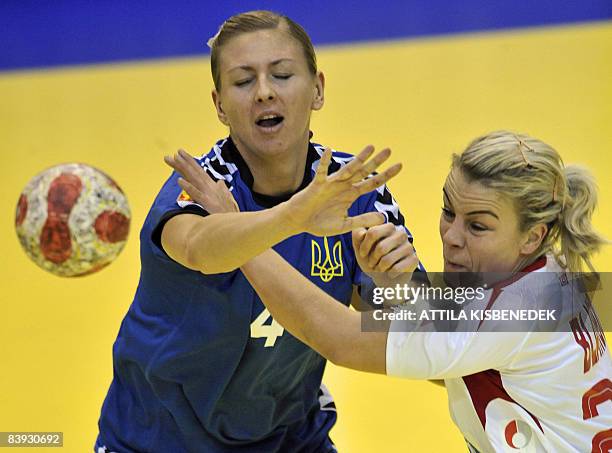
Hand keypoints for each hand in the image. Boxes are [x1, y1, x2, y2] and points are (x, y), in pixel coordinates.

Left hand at [164, 149, 238, 213]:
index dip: (190, 162)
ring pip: (194, 178)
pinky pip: (195, 193)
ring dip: (185, 168)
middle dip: (186, 161)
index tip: (181, 154)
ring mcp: (208, 194)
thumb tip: (220, 181)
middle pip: (195, 172)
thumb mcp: (228, 198)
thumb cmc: (231, 213)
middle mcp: (210, 187)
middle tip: (176, 152)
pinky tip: (179, 180)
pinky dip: (188, 186)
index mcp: (213, 186)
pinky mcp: (207, 203)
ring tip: (175, 158)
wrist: (236, 223)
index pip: (199, 172)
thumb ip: (222, 188)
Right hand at [284, 146, 401, 235]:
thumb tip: (383, 218)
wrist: (298, 222)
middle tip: (389, 150)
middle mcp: (343, 186)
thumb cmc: (319, 223)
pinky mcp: (317, 185)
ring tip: (370, 148)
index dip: (385, 175)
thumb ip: (362, 220)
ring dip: (358, 159)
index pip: (372, 183)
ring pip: (347, 169)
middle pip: (363, 172)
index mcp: (351, 194)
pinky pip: (321, 172)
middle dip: (376, 162)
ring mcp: (331, 184)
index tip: (399, 166)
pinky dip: (324, 162)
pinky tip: (329, 151)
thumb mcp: (345, 225)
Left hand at [352, 224, 418, 283]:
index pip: (374, 232)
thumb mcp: (360, 247)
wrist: (384, 277)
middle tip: (371, 263)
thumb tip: (362, 232)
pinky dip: (389, 273)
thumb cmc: (371, 259)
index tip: (362, 253)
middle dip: (372, 259)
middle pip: (381, 247)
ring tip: (380, 268)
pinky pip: (397, 268)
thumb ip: (357, 236)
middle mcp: (400, 233)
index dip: (365, 246)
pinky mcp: (414, 258)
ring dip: (380, 268)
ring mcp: (408, 246)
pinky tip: (390, 273)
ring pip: (388, 259)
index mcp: (387, 227)